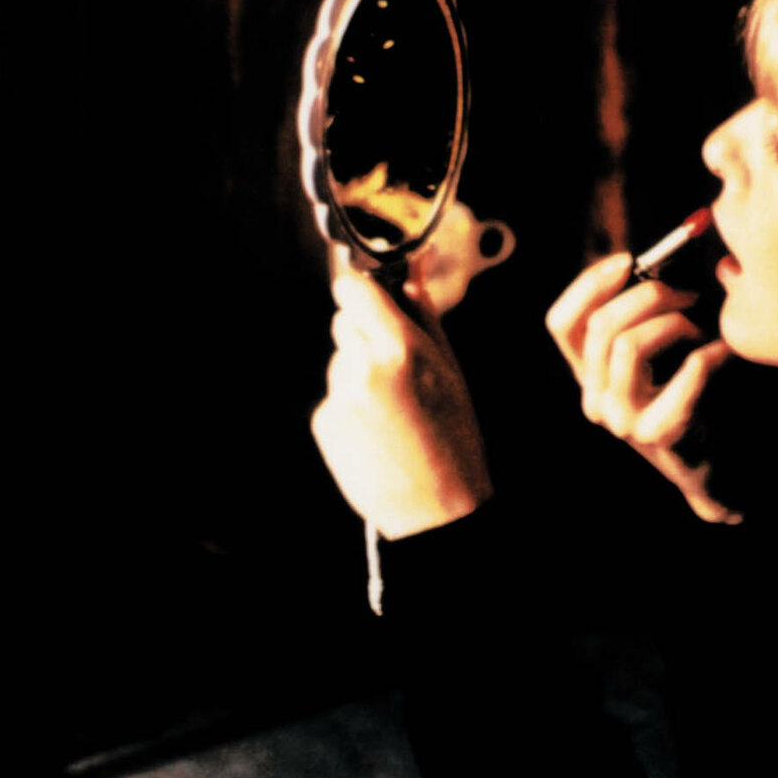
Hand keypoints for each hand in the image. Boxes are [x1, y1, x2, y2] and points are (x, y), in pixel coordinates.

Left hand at [312, 256, 491, 539]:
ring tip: (393, 408)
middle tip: (397, 368)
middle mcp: (362, 368)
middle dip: (365, 334)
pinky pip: (334, 395)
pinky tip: (378, 429)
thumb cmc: (453, 437)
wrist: (435, 510)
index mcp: (399, 348)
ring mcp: (338, 397)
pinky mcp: (324, 422)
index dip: (364, 295)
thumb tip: (413, 267)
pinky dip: (351, 405)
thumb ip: (424, 313)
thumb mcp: (449, 369)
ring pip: (340, 361)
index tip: (375, 303)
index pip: (354, 290)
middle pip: (344, 323)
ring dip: (359, 372)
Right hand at [546, 253, 738, 523]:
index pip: (562, 323)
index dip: (589, 285)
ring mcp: (620, 420)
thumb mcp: (660, 349)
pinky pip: (681, 375)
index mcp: (589, 373)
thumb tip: (661, 258)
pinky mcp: (656, 434)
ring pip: (627, 345)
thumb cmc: (696, 393)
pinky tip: (725, 353)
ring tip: (703, 329)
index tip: (629, 260)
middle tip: (688, 293)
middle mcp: (595, 398)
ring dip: (673, 323)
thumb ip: (648, 310)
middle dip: (648, 294)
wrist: (720, 460)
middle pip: (600, 326)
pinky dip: (708, 355)